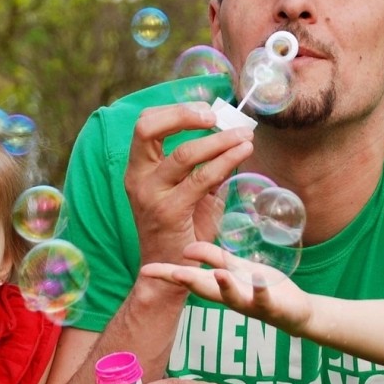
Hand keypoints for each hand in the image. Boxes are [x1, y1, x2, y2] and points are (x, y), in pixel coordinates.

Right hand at [126, 103, 253, 265]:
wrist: (171, 272)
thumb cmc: (184, 230)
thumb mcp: (191, 191)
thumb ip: (205, 165)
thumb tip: (233, 135)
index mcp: (138, 169)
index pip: (145, 124)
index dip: (174, 110)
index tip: (206, 110)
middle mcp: (137, 178)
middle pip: (147, 128)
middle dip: (184, 114)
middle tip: (217, 116)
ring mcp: (150, 195)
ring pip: (183, 153)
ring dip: (220, 140)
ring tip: (246, 135)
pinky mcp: (169, 212)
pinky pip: (201, 179)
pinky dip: (225, 160)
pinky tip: (243, 152)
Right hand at [141, 240, 312, 335]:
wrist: (296, 312)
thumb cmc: (262, 288)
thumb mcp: (236, 268)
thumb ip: (213, 257)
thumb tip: (186, 248)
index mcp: (220, 286)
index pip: (190, 279)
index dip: (167, 274)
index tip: (145, 270)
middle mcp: (231, 297)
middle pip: (206, 290)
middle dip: (189, 281)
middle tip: (171, 273)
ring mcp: (251, 303)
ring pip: (233, 297)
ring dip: (225, 286)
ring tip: (218, 273)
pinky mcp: (272, 306)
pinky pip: (264, 298)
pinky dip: (259, 288)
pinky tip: (256, 277)